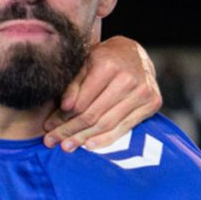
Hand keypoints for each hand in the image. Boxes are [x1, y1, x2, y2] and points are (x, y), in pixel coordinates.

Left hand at [42, 36, 160, 150]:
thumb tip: (64, 108)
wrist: (135, 53)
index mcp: (107, 65)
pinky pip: (125, 127)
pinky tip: (89, 145)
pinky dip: (106, 139)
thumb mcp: (84, 63)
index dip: (62, 117)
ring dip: (84, 138)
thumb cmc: (104, 58)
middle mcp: (127, 79)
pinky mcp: (152, 103)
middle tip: (51, 141)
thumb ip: (73, 85)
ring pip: (107, 124)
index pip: (81, 102)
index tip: (48, 126)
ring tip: (66, 146)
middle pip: (93, 115)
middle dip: (69, 130)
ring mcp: (143, 92)